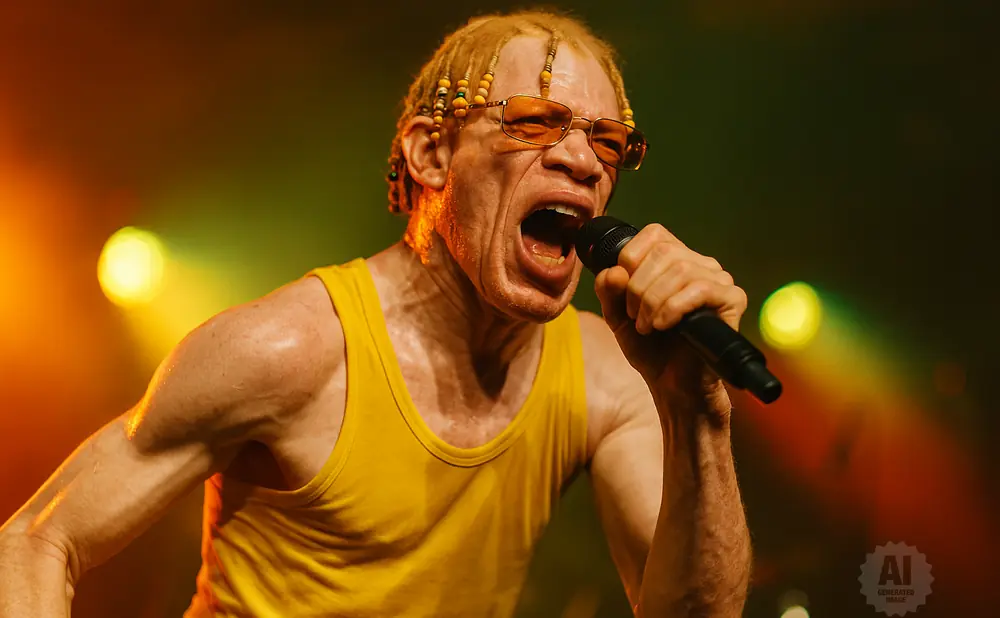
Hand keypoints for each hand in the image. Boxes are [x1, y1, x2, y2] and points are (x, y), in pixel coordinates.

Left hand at [593, 224, 747, 416]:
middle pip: (664, 251)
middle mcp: (701, 264)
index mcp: (675, 260)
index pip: (654, 234)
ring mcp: (720, 280)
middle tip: (634, 316)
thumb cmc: (650, 348)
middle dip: (638, 286)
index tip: (623, 292)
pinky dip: (673, 308)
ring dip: (653, 301)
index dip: (631, 258)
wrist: (673, 385)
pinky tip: (664, 326)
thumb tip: (614, 270)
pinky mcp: (732, 300)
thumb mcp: (617, 316)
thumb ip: (608, 291)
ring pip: (680, 269)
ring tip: (647, 326)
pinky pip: (701, 289)